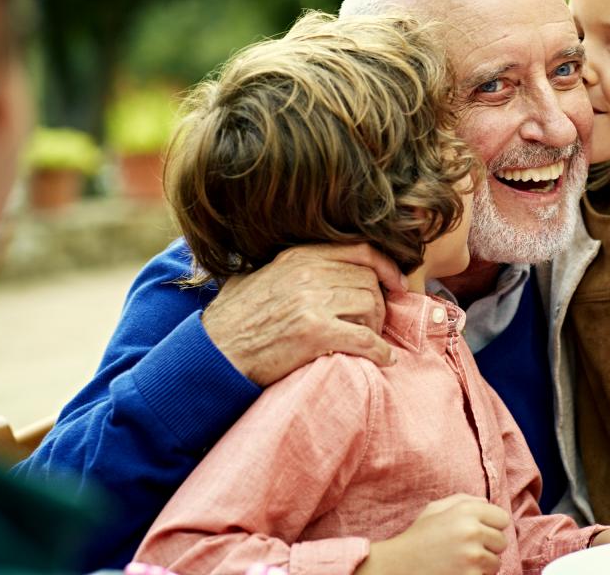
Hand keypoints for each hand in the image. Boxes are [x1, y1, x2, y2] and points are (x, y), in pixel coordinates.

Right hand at [202, 243, 405, 384]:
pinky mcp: (315, 333)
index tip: (396, 282)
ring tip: (370, 340)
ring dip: (377, 328)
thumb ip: (279, 266)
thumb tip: (289, 264)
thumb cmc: (231, 319)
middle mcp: (308, 273)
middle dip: (379, 304)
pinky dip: (380, 351)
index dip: (385, 265)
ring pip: (370, 307)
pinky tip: (383, 360)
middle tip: (375, 323)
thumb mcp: (253, 276)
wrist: (213, 353)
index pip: (359, 249)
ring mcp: (312, 302)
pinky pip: (365, 339)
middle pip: (369, 281)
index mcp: (298, 256)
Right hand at [356, 494, 509, 574]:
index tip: (479, 533)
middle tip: (466, 549)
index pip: (503, 518)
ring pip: (496, 562)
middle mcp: (471, 531)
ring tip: (461, 562)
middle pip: (502, 541)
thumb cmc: (418, 537)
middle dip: (488, 546)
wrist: (399, 565)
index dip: (492, 526)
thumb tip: (487, 504)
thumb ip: (463, 500)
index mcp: (465, 511)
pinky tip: (457, 571)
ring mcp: (472, 556)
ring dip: (483, 564)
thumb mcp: (435, 510)